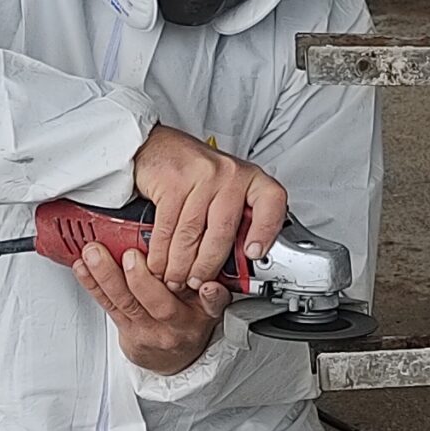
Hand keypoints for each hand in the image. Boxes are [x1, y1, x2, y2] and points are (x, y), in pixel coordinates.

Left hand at [78, 241, 226, 375]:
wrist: (173, 360)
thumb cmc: (189, 324)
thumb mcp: (210, 310)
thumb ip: (212, 293)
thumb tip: (212, 280)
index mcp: (199, 315)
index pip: (208, 304)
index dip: (208, 295)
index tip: (204, 282)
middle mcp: (172, 324)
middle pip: (157, 303)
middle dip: (140, 278)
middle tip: (130, 255)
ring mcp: (145, 328)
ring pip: (125, 302)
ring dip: (106, 274)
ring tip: (94, 253)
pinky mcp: (124, 329)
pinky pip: (106, 305)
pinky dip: (92, 283)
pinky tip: (82, 267)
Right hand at [131, 124, 289, 291]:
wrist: (158, 147)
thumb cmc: (194, 174)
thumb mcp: (224, 191)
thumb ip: (236, 220)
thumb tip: (240, 265)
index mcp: (250, 179)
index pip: (271, 202)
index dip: (266, 231)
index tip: (254, 254)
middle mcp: (230, 174)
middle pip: (223, 232)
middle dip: (206, 266)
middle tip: (196, 283)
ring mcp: (202, 176)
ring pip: (192, 235)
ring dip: (180, 265)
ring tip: (175, 279)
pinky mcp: (173, 182)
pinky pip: (168, 228)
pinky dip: (161, 252)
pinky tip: (159, 263)